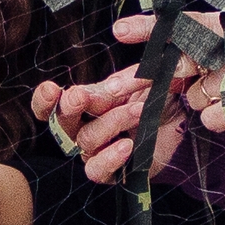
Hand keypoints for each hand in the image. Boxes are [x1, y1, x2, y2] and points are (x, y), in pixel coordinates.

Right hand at [32, 66, 182, 185]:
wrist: (181, 124)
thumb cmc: (155, 97)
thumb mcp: (141, 80)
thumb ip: (122, 75)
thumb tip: (114, 52)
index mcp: (83, 105)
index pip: (50, 107)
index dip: (44, 101)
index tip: (52, 88)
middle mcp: (83, 129)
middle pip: (62, 124)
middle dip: (70, 108)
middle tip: (81, 96)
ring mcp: (96, 152)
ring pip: (86, 141)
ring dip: (111, 123)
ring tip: (139, 110)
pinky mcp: (113, 173)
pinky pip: (97, 170)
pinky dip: (110, 158)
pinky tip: (128, 146)